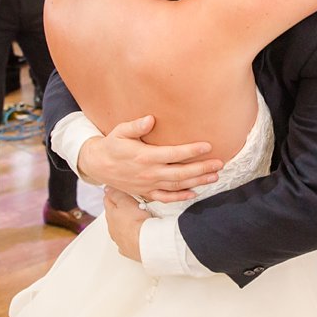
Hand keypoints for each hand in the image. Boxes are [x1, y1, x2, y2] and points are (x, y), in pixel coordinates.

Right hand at [75, 115, 221, 202]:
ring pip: (177, 186)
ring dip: (197, 182)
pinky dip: (180, 197)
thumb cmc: (112, 145)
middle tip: (219, 164)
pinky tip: (195, 193)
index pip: (173, 154)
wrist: (97, 165)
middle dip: (201, 169)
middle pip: (180, 173)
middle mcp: (149, 173)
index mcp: (145, 156)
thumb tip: (150, 119)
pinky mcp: (145, 193)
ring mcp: (148, 185)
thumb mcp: (120, 131)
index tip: (207, 146)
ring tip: (214, 177)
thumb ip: (136, 126)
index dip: (191, 151)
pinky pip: (165, 198)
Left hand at [103, 188, 149, 263]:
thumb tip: (107, 188)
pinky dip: (130, 237)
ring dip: (125, 223)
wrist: (146, 242)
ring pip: (120, 228)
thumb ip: (116, 194)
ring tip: (137, 219)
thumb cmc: (136, 222)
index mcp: (110, 215)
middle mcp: (112, 228)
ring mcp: (119, 239)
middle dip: (119, 209)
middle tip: (131, 203)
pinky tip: (136, 235)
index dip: (112, 194)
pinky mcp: (128, 249)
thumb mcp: (125, 201)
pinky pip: (127, 241)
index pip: (107, 200)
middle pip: (113, 215)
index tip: (118, 191)